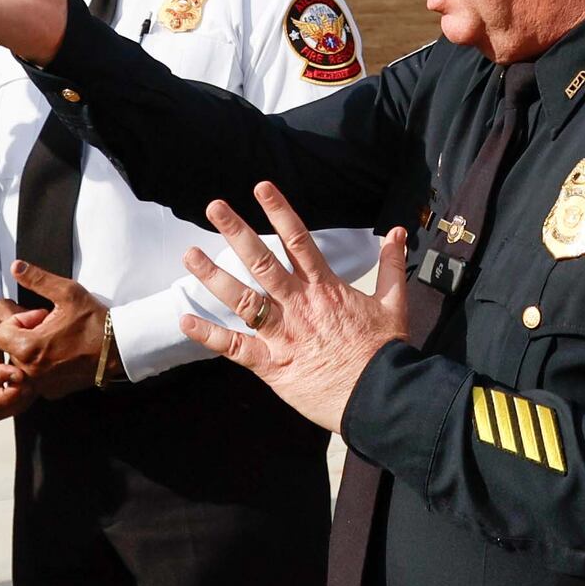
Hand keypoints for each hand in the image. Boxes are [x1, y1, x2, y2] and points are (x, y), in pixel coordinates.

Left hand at [0, 262, 111, 399]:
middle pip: (9, 351)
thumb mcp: (67, 292)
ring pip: (21, 365)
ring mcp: (42, 385)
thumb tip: (15, 266)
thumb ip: (37, 279)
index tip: (38, 318)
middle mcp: (31, 371)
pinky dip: (43, 368)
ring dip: (32, 352)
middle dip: (24, 336)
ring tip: (55, 341)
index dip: (17, 322)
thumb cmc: (94, 321)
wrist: (120, 349)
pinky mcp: (52, 392)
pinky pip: (36, 379)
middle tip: (48, 327)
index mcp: (29, 347)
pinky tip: (62, 356)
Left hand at [179, 184, 409, 434]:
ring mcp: (282, 334)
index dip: (279, 212)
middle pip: (262, 261)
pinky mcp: (271, 365)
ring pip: (242, 298)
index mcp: (325, 289)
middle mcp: (298, 305)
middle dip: (236, 232)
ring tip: (190, 254)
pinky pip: (234, 348)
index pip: (298, 241)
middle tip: (213, 208)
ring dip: (214, 276)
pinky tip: (186, 320)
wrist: (378, 396)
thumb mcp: (393, 304)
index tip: (260, 188)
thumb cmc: (384, 353)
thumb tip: (398, 233)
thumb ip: (391, 266)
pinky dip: (209, 335)